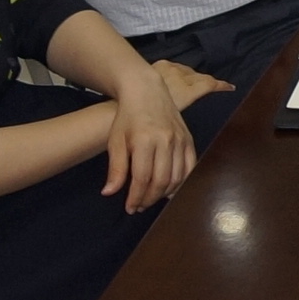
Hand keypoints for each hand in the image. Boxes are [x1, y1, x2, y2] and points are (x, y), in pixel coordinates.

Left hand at [102, 59, 216, 208]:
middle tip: (139, 206)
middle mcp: (166, 141)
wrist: (147, 92)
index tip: (130, 207)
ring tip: (151, 198)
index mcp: (144, 140)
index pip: (143, 178)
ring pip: (177, 177)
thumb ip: (116, 168)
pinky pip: (190, 168)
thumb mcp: (116, 141)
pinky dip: (181, 182)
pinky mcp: (189, 140)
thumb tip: (109, 193)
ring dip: (164, 193)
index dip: (136, 197)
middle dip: (150, 198)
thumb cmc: (127, 117)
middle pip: (161, 180)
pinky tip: (169, 189)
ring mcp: (180, 140)